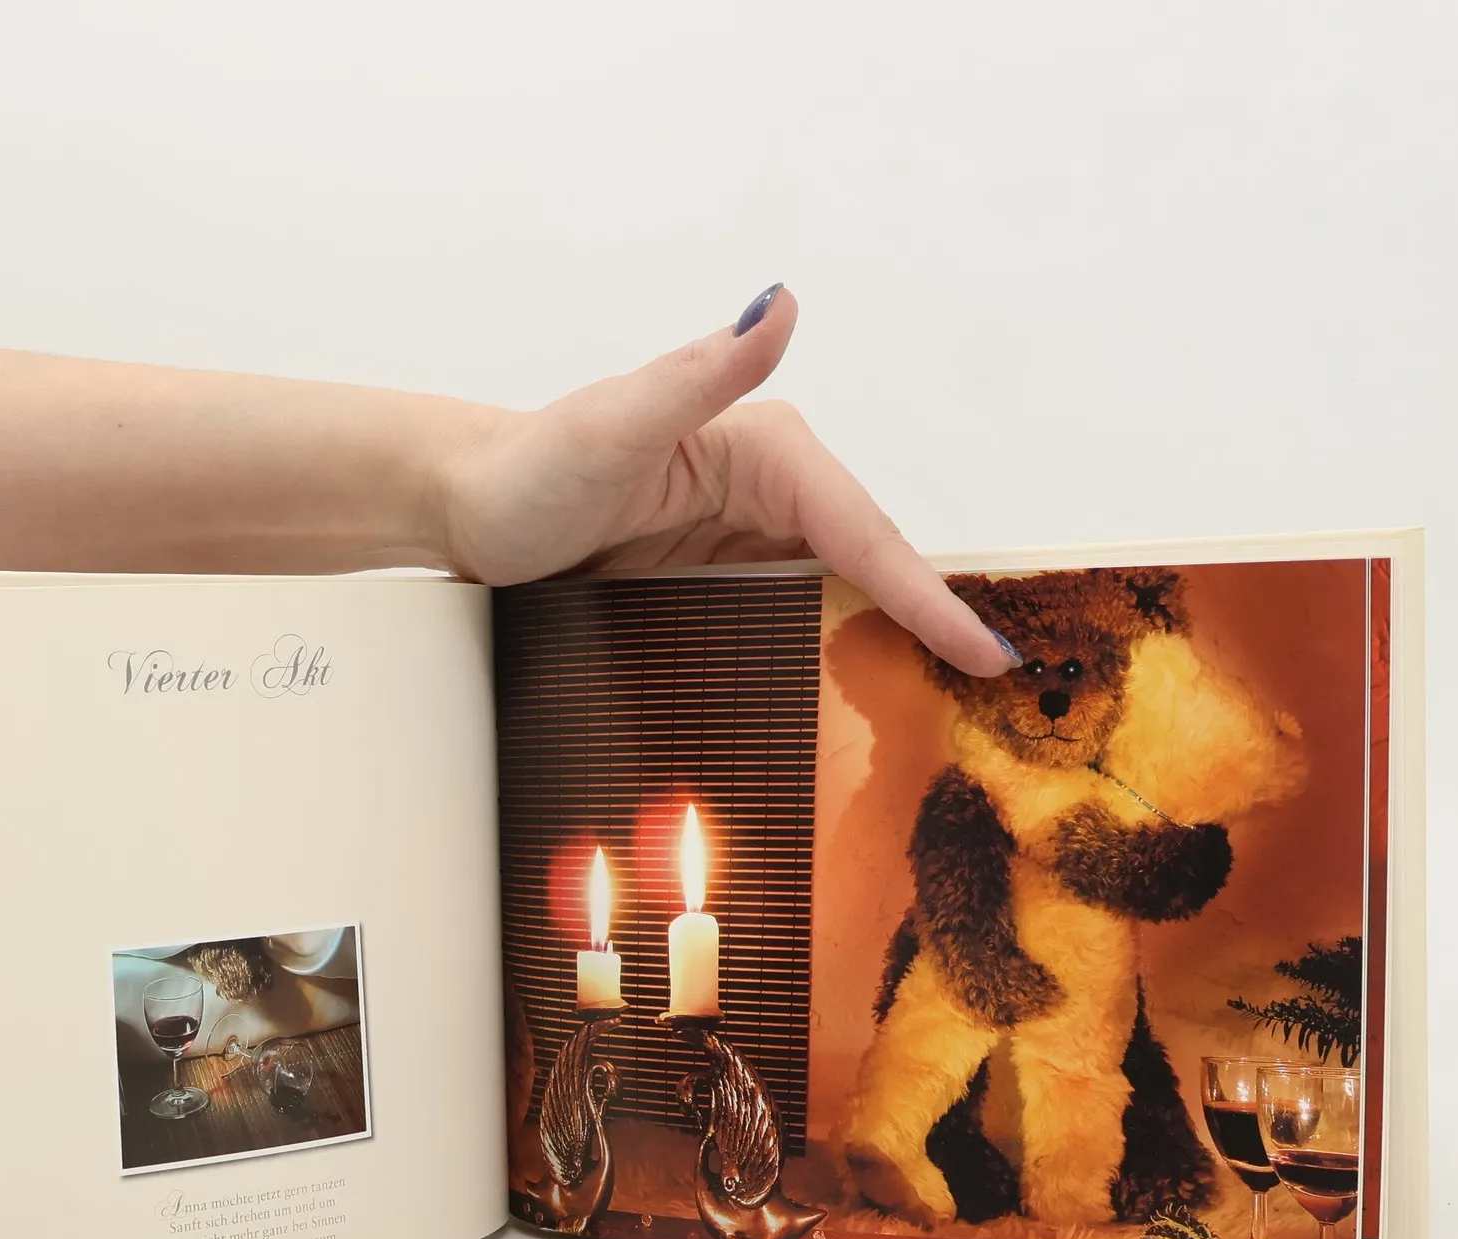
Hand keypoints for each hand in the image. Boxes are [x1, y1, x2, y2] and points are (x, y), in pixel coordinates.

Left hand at [435, 284, 1015, 677]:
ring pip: (839, 600)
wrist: (466, 510)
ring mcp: (746, 541)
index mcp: (765, 451)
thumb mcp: (612, 423)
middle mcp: (770, 492)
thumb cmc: (528, 469)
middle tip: (992, 698)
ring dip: (891, 649)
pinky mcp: (720, 582)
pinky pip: (794, 623)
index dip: (928, 595)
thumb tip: (779, 303)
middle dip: (931, 625)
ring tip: (951, 715)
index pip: (865, 530)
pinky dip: (832, 658)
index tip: (985, 652)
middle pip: (869, 567)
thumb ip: (698, 372)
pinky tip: (857, 707)